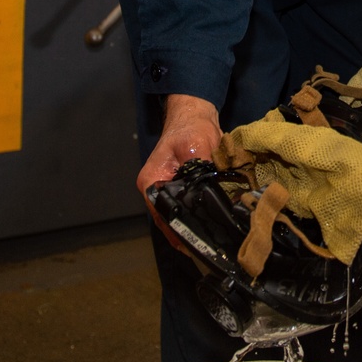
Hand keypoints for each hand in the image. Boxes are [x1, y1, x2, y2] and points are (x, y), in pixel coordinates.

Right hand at [136, 93, 222, 249]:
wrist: (194, 116)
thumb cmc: (191, 127)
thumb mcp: (198, 146)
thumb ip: (200, 170)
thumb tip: (210, 193)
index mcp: (152, 181)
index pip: (162, 214)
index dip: (179, 230)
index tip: (195, 243)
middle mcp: (154, 189)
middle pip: (168, 219)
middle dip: (186, 232)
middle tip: (207, 246)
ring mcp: (165, 189)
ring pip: (177, 215)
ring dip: (192, 224)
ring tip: (209, 240)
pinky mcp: (177, 187)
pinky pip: (185, 206)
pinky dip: (195, 214)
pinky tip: (209, 224)